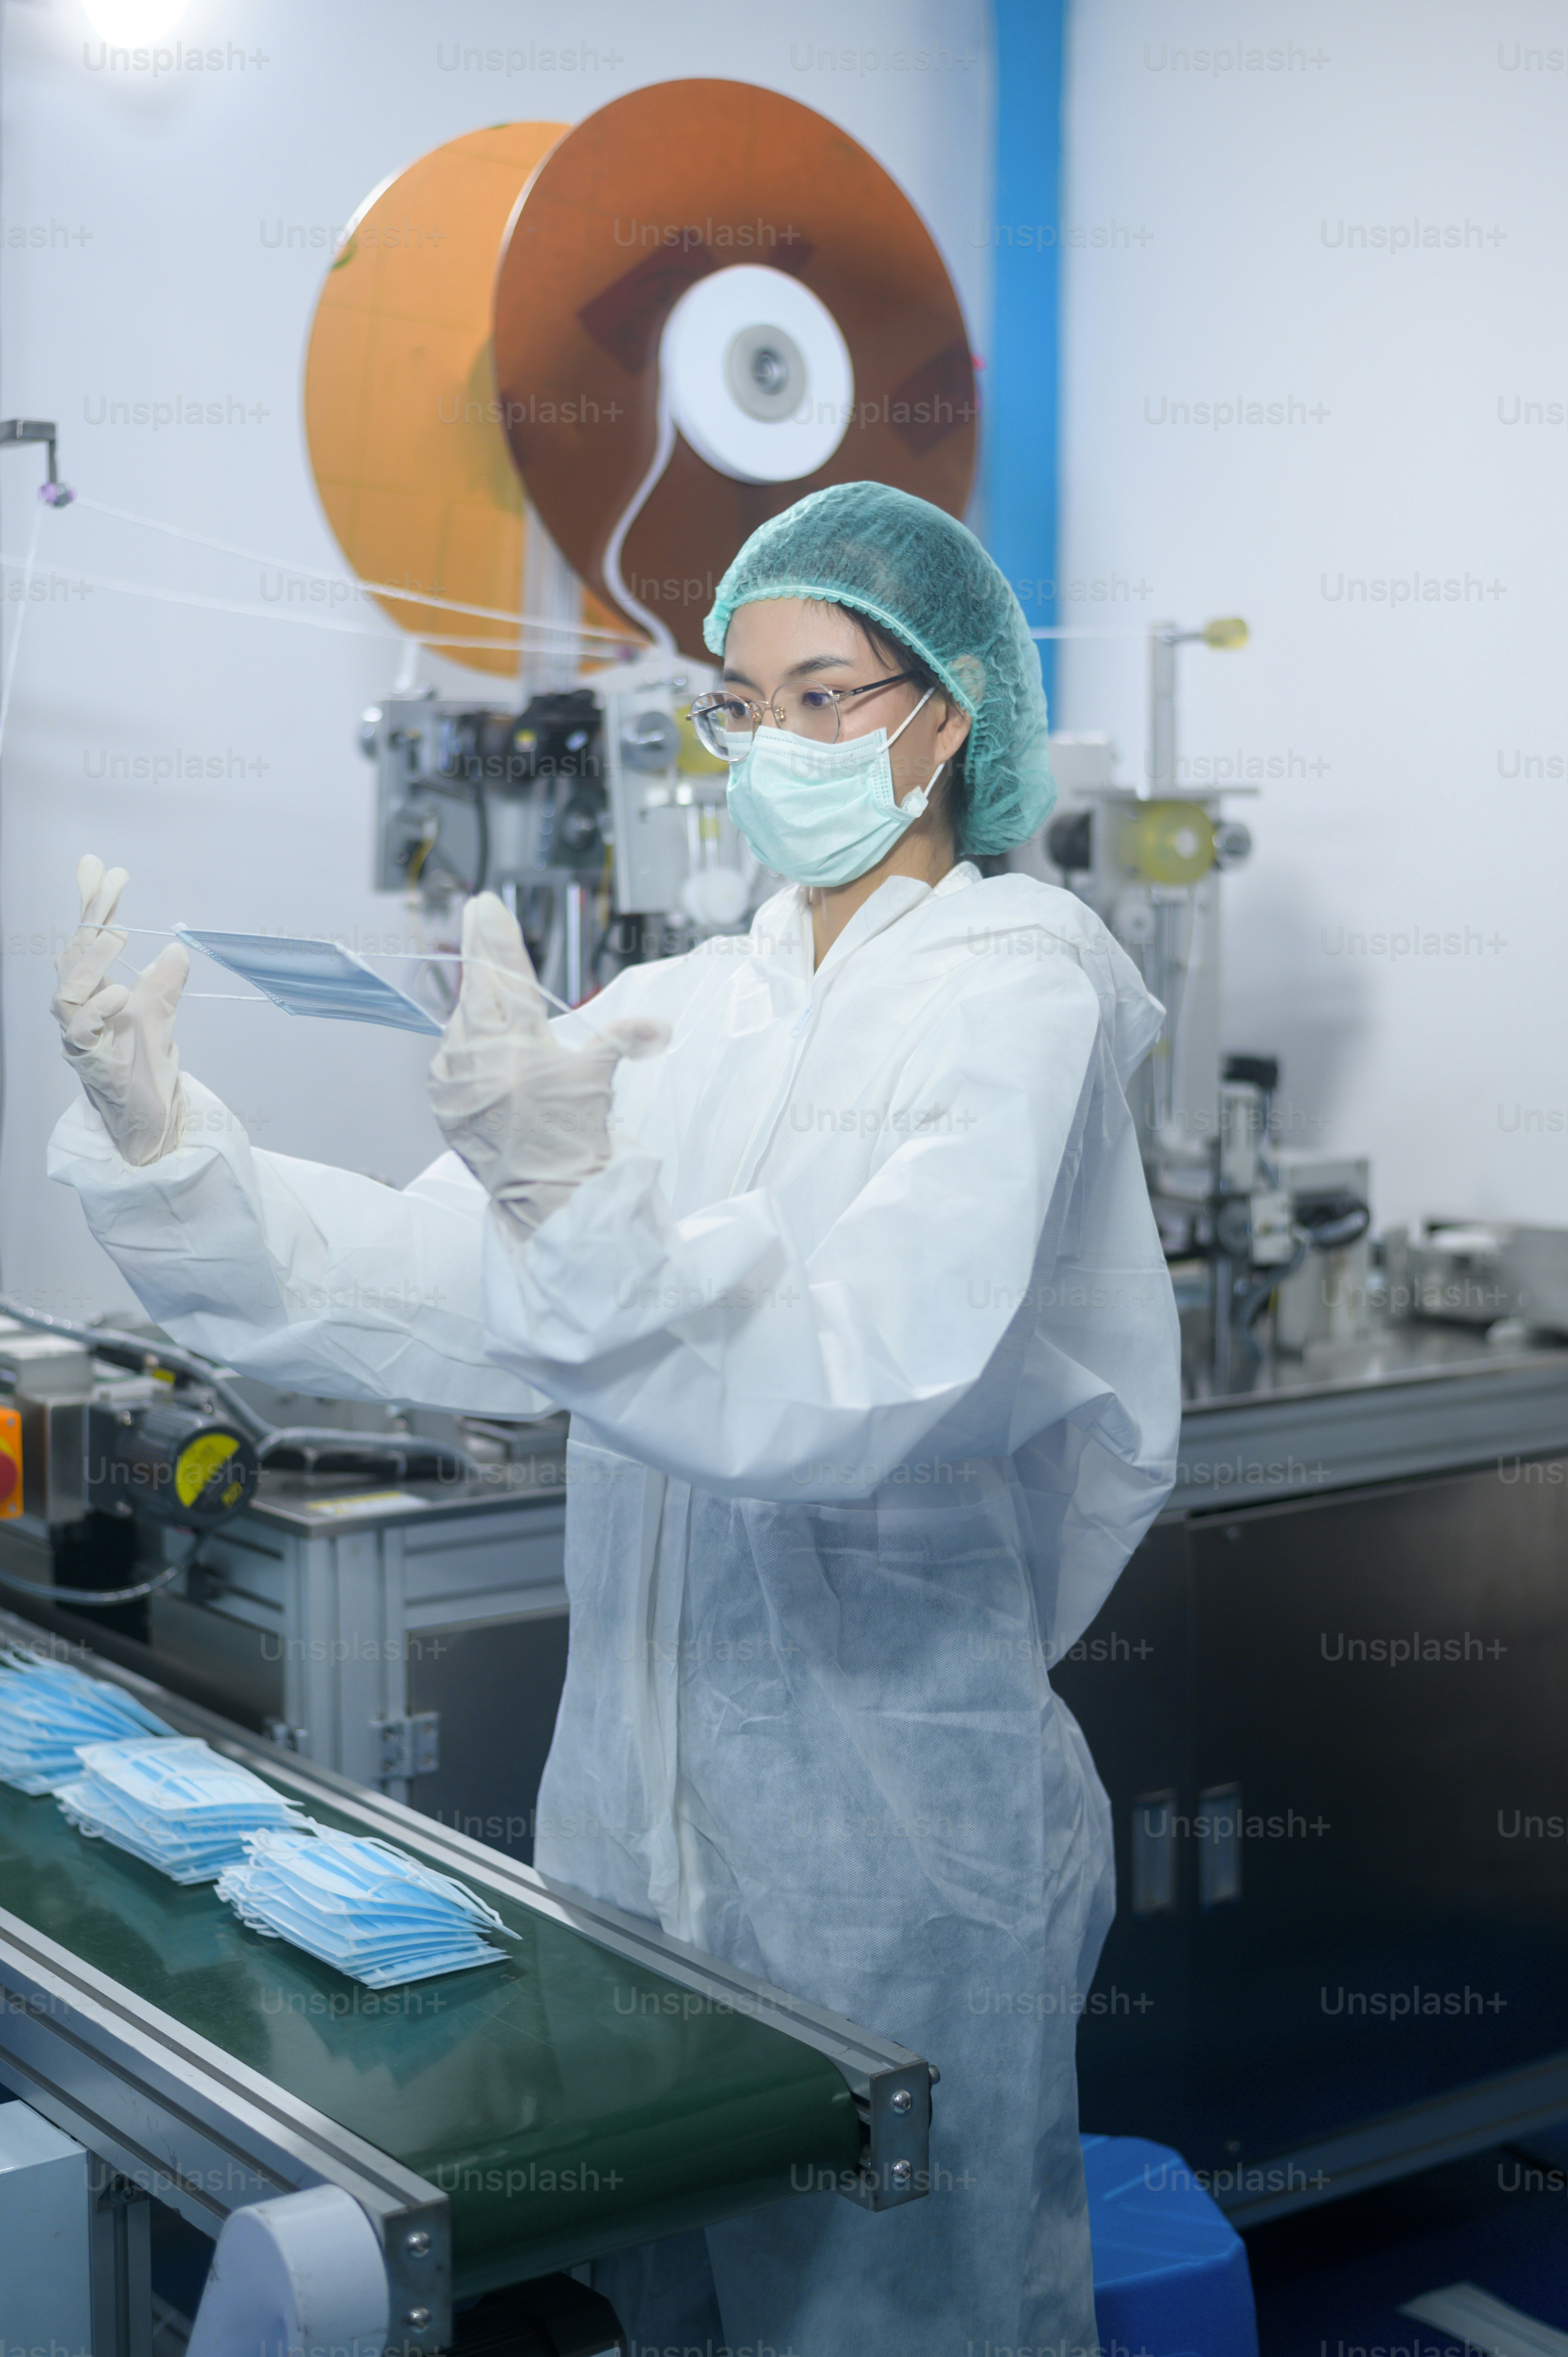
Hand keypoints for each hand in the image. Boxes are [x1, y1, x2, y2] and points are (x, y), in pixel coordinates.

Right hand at [52, 854, 189, 1165]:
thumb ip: (163, 982)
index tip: (102, 868)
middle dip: (91, 915)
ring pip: (68, 991)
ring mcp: (79, 1036)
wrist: (149, 1118)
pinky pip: (83, 1033)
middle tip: (112, 882)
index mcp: (93, 992)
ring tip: (116, 935)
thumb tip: (175, 948)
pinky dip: (98, 1012)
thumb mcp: (160, 1015)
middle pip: (74, 955)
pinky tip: (119, 995)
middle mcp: (78, 1010)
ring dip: (91, 961)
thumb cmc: (144, 1066)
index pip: (89, 940)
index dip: (93, 904)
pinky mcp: (90, 1062)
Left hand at [428, 893, 666, 1236]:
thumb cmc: (574, 1138)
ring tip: (495, 1014)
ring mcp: (455, 1079)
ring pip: (462, 1025)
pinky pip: (449, 1060)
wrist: (545, 1198)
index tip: (485, 904)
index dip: (498, 937)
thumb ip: (623, 1040)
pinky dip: (464, 1051)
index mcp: (520, 1045)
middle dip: (480, 951)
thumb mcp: (599, 1079)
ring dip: (476, 1012)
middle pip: (477, 989)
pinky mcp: (442, 1102)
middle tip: (476, 913)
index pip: (507, 976)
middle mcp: (480, 1057)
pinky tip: (479, 1055)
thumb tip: (662, 1028)